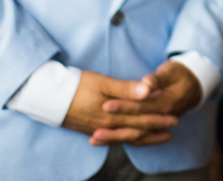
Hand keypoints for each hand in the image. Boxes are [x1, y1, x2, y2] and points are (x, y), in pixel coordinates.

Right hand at [62, 70, 178, 146]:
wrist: (48, 96)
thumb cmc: (77, 85)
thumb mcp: (103, 83)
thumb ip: (126, 89)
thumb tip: (149, 91)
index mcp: (113, 115)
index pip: (141, 118)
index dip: (159, 119)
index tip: (175, 118)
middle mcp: (107, 126)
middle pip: (137, 130)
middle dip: (156, 129)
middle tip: (173, 127)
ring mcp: (99, 130)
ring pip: (127, 136)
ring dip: (145, 137)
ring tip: (160, 136)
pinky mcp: (91, 130)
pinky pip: (115, 138)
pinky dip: (128, 138)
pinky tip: (133, 139)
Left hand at [93, 62, 202, 145]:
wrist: (195, 85)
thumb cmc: (180, 74)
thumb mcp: (171, 72)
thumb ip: (157, 79)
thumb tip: (146, 84)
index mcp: (166, 103)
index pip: (141, 106)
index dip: (123, 106)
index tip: (105, 105)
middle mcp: (162, 117)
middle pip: (136, 124)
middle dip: (115, 127)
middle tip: (94, 130)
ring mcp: (159, 123)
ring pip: (136, 134)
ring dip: (116, 137)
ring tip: (95, 139)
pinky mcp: (154, 125)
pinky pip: (138, 136)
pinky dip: (122, 138)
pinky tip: (106, 140)